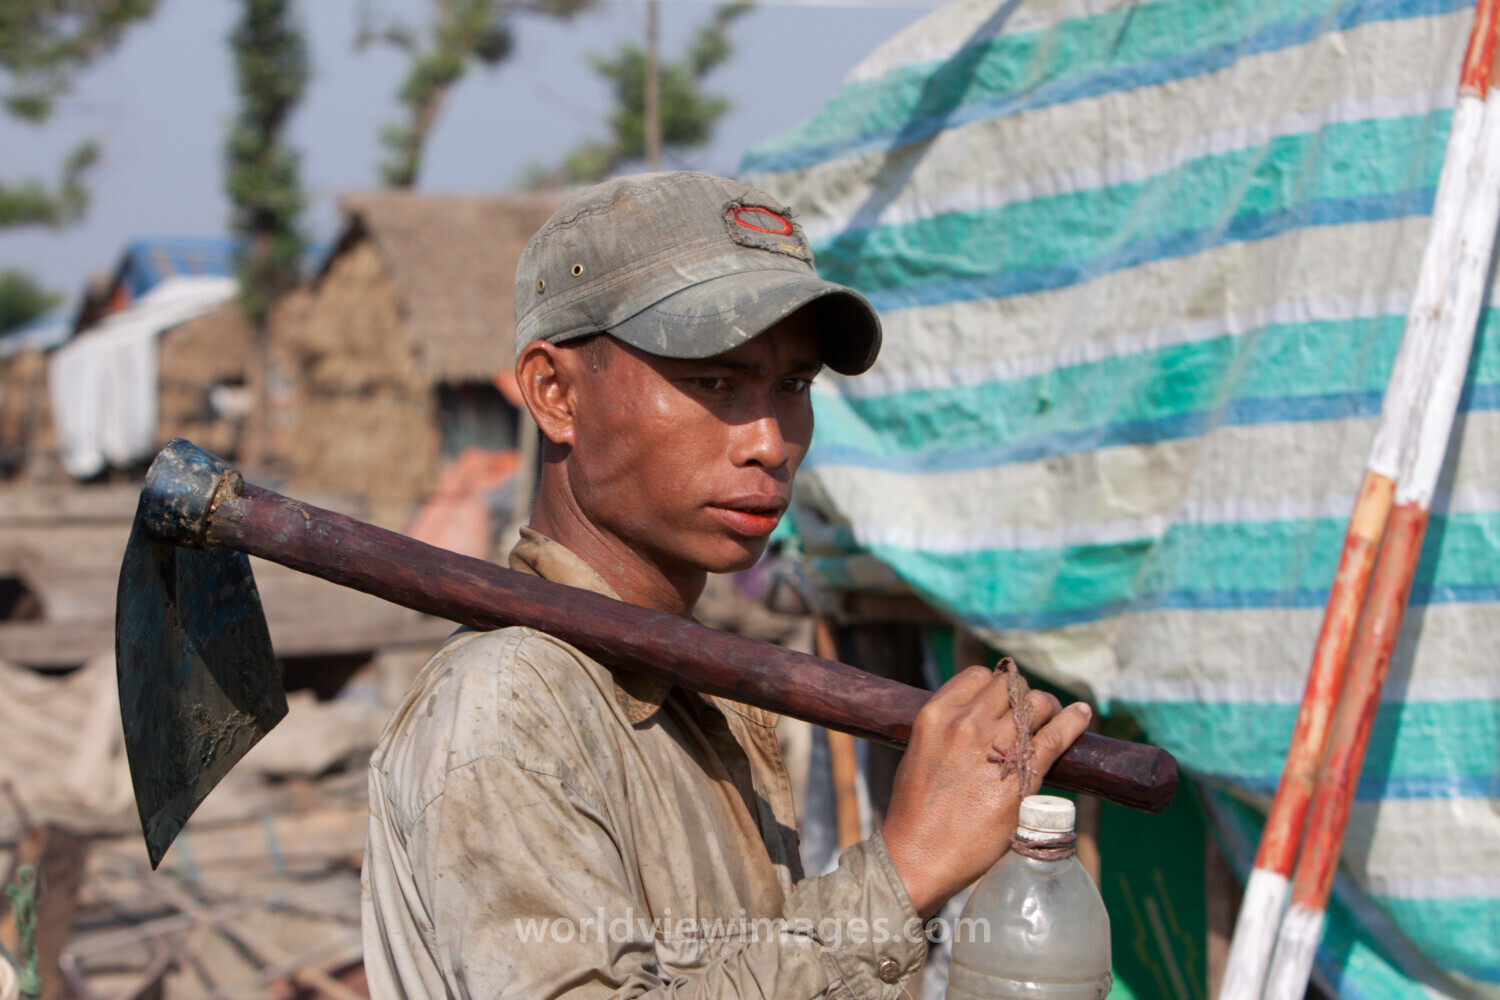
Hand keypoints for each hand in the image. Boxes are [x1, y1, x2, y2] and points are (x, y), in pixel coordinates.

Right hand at [880, 663, 1092, 916]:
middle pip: (1011, 687)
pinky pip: (1056, 735)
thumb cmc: (915, 813)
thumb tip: (973, 729)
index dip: (995, 688)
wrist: (920, 854)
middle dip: (1023, 696)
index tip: (1003, 702)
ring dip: (1047, 708)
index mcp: (936, 715)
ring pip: (1037, 704)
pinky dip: (1073, 721)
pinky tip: (1082, 714)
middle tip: (1031, 714)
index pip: (979, 676)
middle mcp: (967, 722)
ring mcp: (996, 746)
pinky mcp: (1023, 773)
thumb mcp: (918, 756)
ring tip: (1053, 718)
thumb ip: (945, 734)